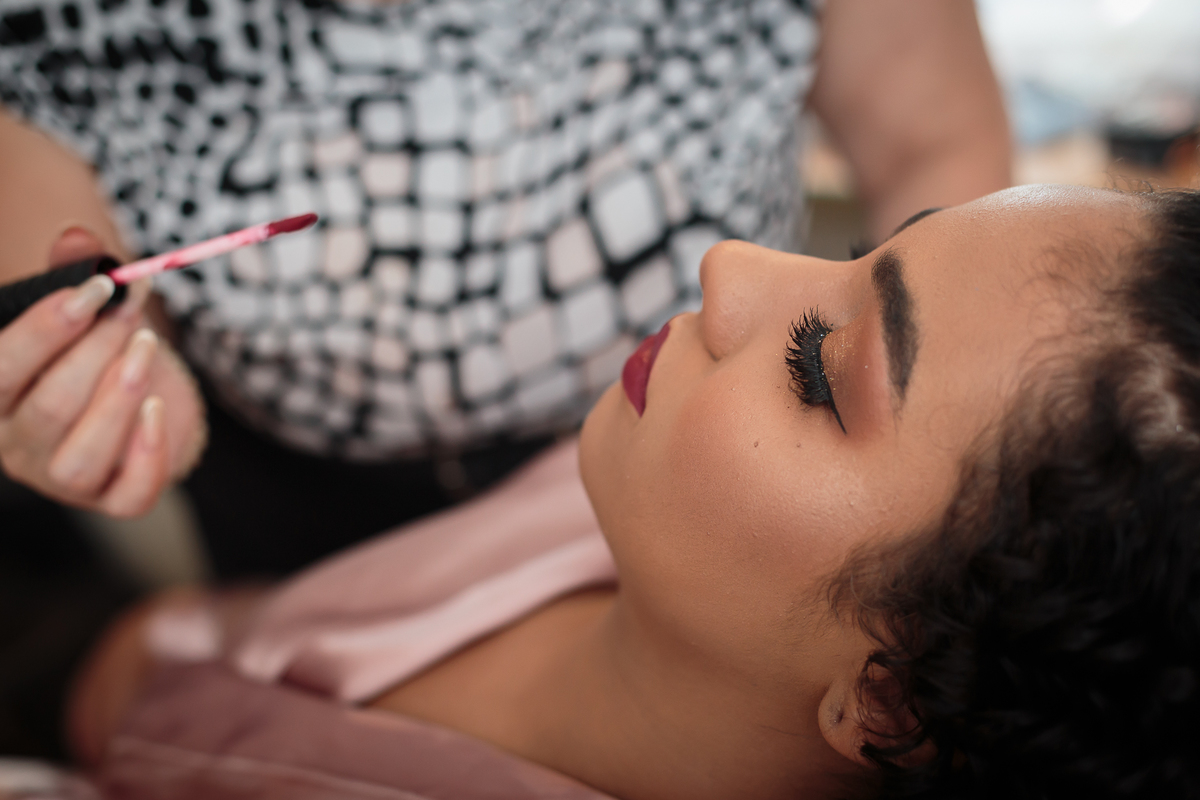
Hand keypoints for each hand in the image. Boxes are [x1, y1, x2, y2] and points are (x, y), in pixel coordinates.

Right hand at [0, 229, 205, 516]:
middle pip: (47, 409)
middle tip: (131, 308)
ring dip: (121, 396)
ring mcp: (63, 480)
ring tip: (148, 345)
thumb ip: (70, 272)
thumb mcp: (78, 309)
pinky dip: (149, 453)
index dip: (45, 327)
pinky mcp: (114, 499)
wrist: (130, 399)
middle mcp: (17, 446)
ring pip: (81, 457)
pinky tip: (161, 409)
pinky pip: (130, 494)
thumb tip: (79, 236)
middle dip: (95, 351)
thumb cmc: (89, 350)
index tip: (96, 287)